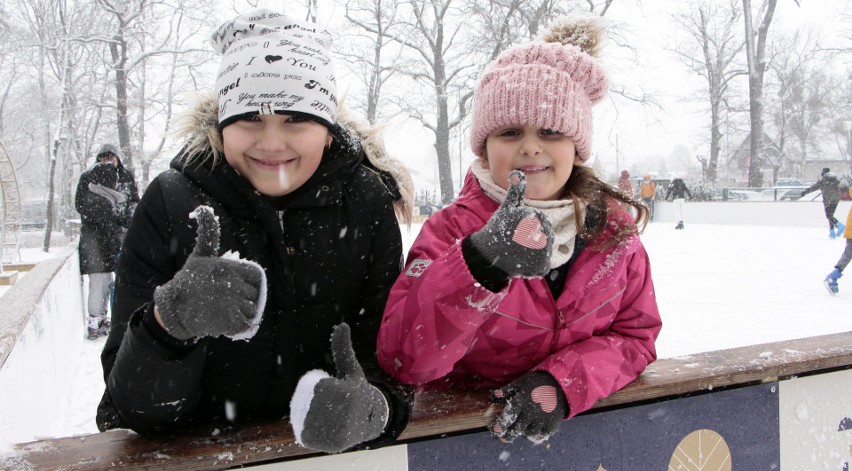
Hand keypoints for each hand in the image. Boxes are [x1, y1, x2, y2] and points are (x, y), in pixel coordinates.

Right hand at [153, 205, 264, 339]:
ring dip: (241, 312)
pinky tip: (224, 319)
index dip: (246, 282)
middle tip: (222, 299)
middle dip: (242, 297)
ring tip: (222, 309)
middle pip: (254, 293)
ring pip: (252, 308)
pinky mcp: (230, 322)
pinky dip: (239, 324)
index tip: (232, 285)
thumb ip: (208, 233)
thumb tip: (203, 208)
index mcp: (227, 267)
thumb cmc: (189, 280)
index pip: (255, 276)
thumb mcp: (200, 255)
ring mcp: (231, 304)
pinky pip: (247, 323)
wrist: (174, 310)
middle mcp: (231, 284)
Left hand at [290, 323, 388, 452]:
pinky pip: (308, 436)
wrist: (371, 422)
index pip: (318, 388)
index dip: (322, 387)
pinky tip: (318, 426)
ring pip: (307, 419)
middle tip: (326, 403)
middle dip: (314, 402)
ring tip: (322, 413)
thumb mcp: (350, 370)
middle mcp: (343, 414)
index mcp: (347, 394)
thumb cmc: (356, 390)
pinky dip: (308, 430)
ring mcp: (337, 432)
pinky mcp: (332, 445)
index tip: (331, 389)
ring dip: (309, 415)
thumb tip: (341, 325)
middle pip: (311, 404)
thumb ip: (343, 349)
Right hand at [469, 171, 552, 276]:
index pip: (542, 220)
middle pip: (546, 234)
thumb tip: (518, 172)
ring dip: (535, 250)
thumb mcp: (507, 207)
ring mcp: (543, 252)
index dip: (529, 225)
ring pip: (546, 248)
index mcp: (536, 217)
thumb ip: (516, 190)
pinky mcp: (541, 266)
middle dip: (534, 237)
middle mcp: (542, 233)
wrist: (488, 254)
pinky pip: (543, 263)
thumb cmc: (498, 228)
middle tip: (517, 240)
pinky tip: (522, 260)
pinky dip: (534, 264)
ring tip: (519, 250)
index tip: (517, 229)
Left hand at [490, 371, 567, 443]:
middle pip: (518, 428)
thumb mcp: (522, 381)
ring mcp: (542, 419)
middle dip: (509, 435)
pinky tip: (533, 431)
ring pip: (529, 432)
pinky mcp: (552, 424)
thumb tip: (492, 396)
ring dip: (523, 432)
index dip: (501, 424)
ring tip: (519, 431)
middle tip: (503, 439)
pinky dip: (537, 433)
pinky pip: (542, 433)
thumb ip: (508, 389)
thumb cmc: (539, 381)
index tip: (495, 430)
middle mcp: (532, 412)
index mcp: (523, 401)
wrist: (562, 384)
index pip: (509, 415)